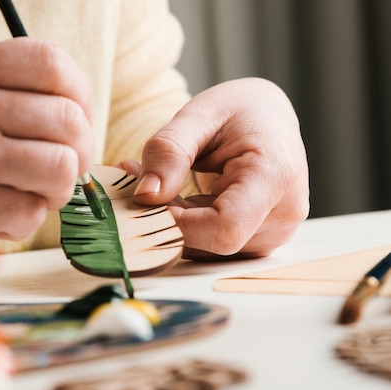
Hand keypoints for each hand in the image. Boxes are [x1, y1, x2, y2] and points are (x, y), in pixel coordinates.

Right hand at [0, 38, 93, 240]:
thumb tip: (73, 112)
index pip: (49, 62)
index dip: (80, 93)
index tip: (77, 117)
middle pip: (67, 120)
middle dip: (80, 151)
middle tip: (65, 166)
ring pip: (60, 168)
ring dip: (58, 189)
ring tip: (33, 192)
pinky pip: (30, 214)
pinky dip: (22, 220)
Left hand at [128, 78, 308, 258]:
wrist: (269, 116)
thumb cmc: (238, 110)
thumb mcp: (198, 115)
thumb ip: (169, 152)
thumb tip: (146, 196)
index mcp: (275, 176)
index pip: (223, 228)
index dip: (178, 224)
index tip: (145, 197)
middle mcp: (282, 213)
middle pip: (210, 240)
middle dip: (167, 216)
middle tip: (138, 174)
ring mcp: (273, 233)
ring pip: (205, 248)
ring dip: (171, 221)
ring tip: (157, 180)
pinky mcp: (258, 241)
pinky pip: (209, 245)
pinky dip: (183, 225)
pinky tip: (172, 195)